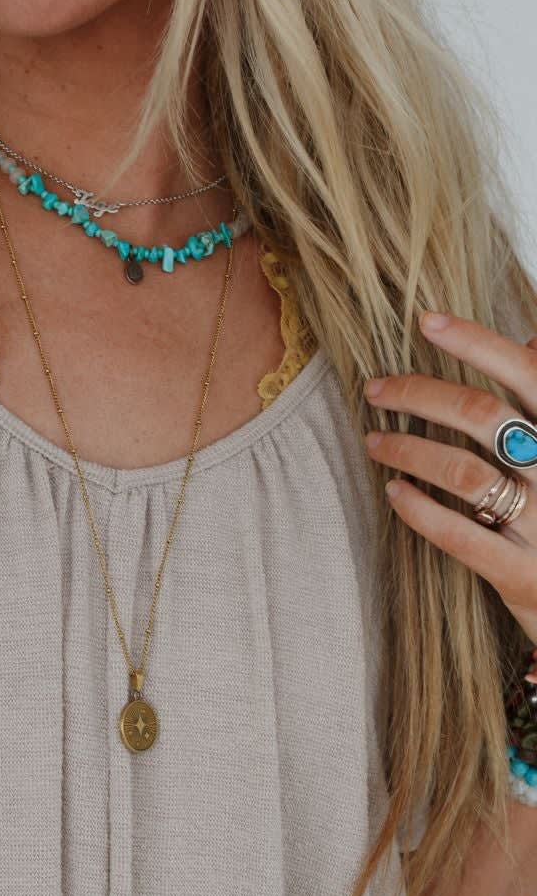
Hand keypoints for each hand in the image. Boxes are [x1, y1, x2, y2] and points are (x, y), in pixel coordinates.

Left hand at [363, 309, 536, 646]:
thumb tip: (531, 341)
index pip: (528, 373)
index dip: (476, 342)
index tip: (427, 321)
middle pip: (484, 416)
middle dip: (421, 395)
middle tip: (375, 389)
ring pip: (464, 473)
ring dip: (409, 450)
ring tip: (374, 441)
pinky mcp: (522, 575)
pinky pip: (461, 537)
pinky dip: (420, 510)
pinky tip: (393, 492)